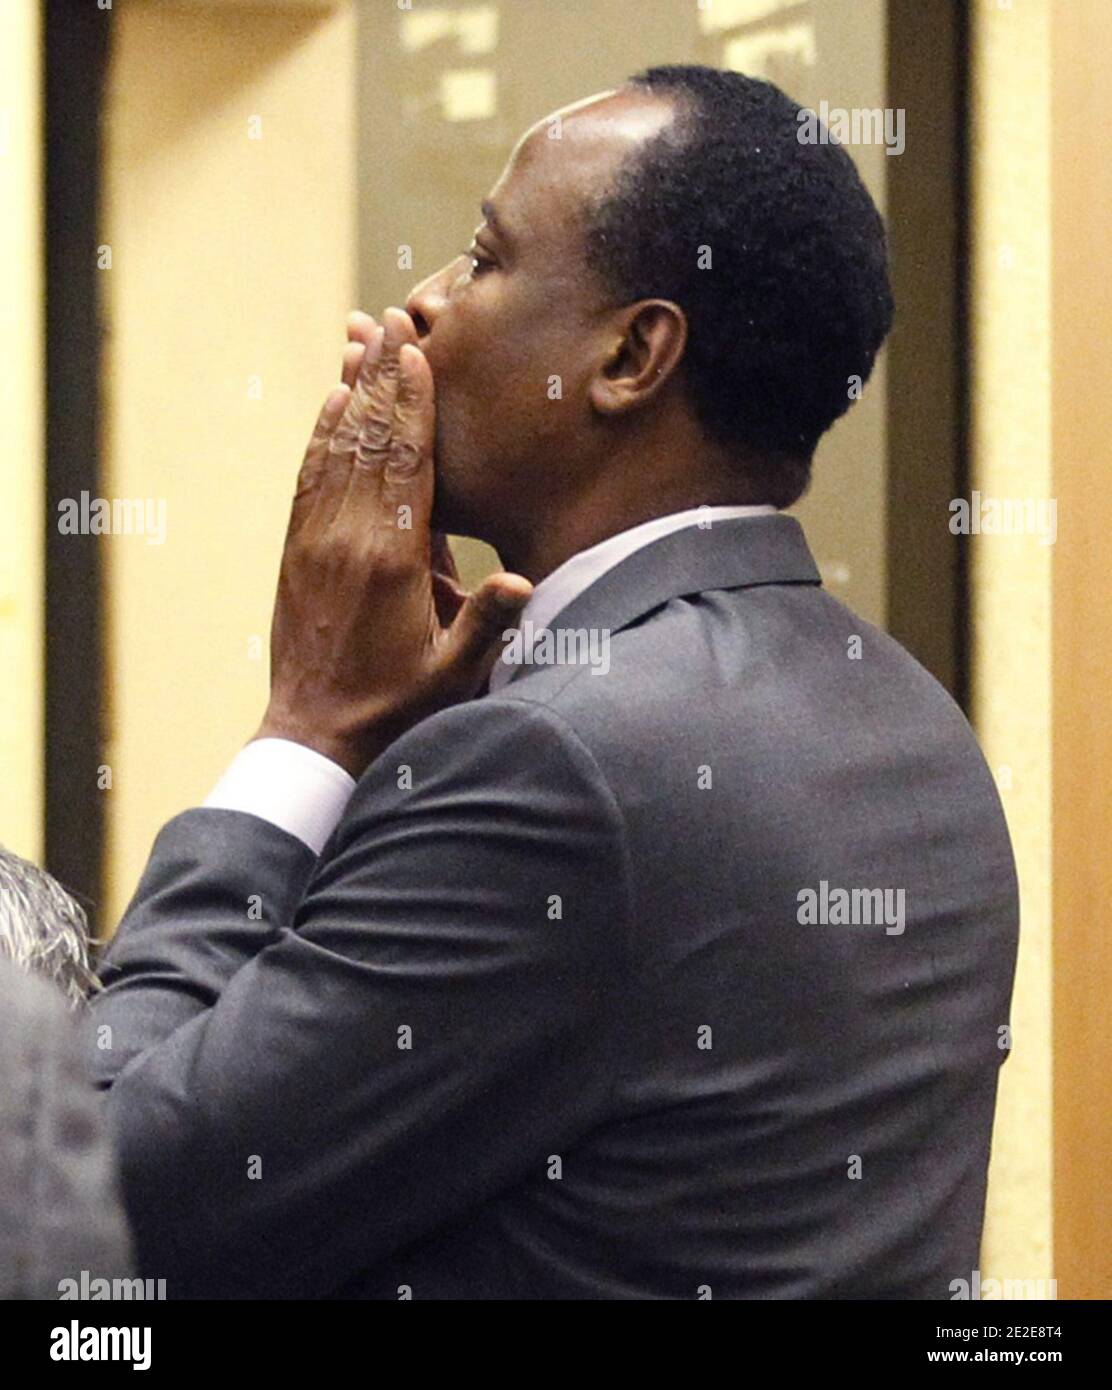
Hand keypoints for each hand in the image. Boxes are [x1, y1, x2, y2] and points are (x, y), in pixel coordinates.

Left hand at [255, 307, 531, 778]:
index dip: (413, 404)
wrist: (315, 734)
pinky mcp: (297, 549)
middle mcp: (347, 538)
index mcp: (391, 560)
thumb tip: (523, 580)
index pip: (406, 463)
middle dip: (383, 376)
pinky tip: (332, 401)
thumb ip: (487, 624)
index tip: (418, 350)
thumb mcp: (452, 674)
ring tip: (362, 337)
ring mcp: (316, 540)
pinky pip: (310, 476)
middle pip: (368, 439)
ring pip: (334, 448)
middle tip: (393, 318)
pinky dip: (322, 433)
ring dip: (350, 390)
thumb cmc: (394, 706)